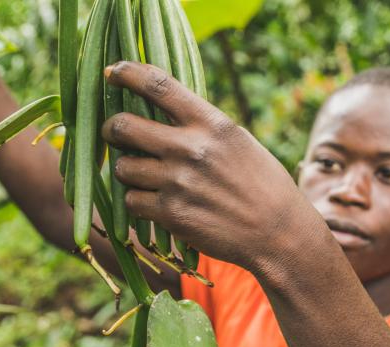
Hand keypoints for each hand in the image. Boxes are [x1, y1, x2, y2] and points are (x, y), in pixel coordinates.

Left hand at [102, 61, 308, 269]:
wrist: (277, 233)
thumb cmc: (263, 184)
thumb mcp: (239, 142)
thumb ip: (203, 126)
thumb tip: (167, 111)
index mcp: (211, 124)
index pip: (159, 85)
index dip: (128, 72)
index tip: (113, 71)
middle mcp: (191, 148)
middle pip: (124, 126)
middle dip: (111, 129)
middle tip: (114, 134)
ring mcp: (178, 182)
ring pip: (123, 168)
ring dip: (127, 171)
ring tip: (144, 176)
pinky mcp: (171, 214)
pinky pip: (132, 201)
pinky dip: (139, 202)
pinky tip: (156, 204)